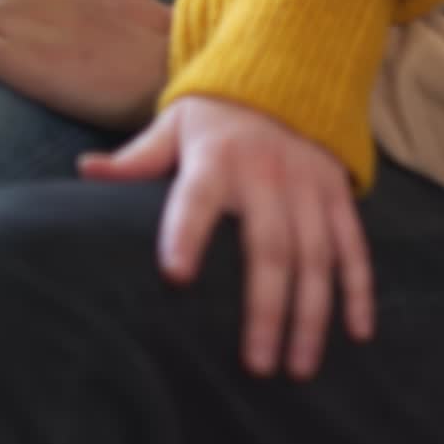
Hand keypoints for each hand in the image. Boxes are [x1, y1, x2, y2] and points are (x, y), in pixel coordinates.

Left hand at [79, 96, 375, 379]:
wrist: (289, 75)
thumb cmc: (218, 116)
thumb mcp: (175, 125)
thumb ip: (137, 157)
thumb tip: (85, 170)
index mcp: (218, 158)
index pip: (198, 197)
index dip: (187, 232)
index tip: (177, 276)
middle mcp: (268, 174)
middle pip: (270, 248)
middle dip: (266, 310)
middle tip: (256, 365)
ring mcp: (310, 186)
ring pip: (317, 258)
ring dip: (312, 316)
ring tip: (299, 367)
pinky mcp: (339, 196)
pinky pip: (353, 247)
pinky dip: (358, 290)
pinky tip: (357, 333)